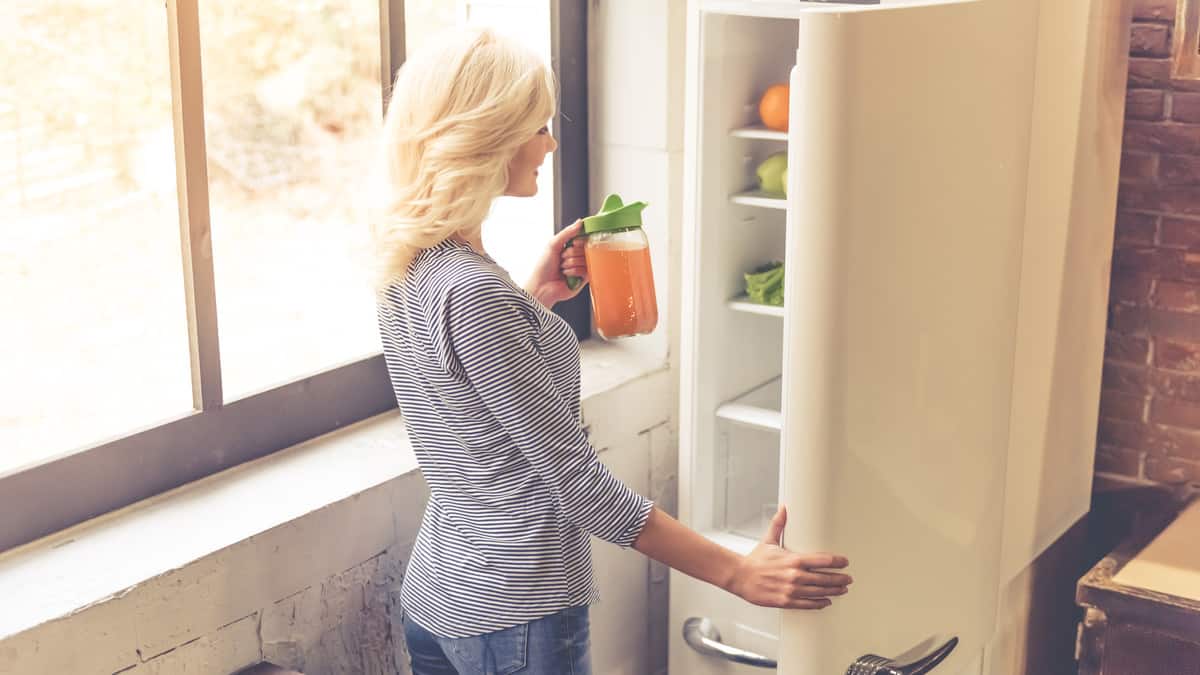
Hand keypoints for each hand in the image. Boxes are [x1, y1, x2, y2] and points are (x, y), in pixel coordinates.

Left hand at [524, 220, 587, 308]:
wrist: (541, 286)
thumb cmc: (543, 266)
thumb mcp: (553, 244)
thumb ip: (567, 232)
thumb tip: (580, 222)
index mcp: (570, 248)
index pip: (583, 238)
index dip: (580, 240)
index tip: (573, 243)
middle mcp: (577, 257)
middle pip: (585, 248)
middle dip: (571, 253)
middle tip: (562, 258)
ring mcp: (581, 268)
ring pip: (585, 259)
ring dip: (570, 263)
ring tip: (562, 268)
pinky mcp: (584, 279)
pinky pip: (585, 270)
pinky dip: (573, 271)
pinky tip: (566, 275)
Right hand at [727, 506, 851, 609]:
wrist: (740, 577)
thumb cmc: (754, 560)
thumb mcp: (768, 540)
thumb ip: (779, 525)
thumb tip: (784, 508)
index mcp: (793, 559)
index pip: (823, 560)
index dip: (838, 561)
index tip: (845, 562)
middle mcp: (795, 575)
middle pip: (825, 578)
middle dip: (840, 579)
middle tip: (848, 578)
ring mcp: (791, 590)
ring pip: (819, 592)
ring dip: (834, 591)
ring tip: (842, 590)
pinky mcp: (786, 601)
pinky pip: (807, 604)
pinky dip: (819, 603)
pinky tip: (826, 602)